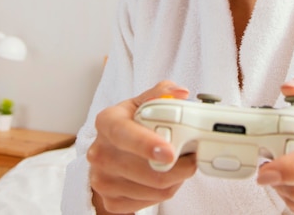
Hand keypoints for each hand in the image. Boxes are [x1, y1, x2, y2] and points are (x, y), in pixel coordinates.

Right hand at [87, 81, 196, 213]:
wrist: (111, 153)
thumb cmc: (131, 124)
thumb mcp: (143, 102)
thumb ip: (163, 92)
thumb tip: (181, 93)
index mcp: (107, 122)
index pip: (124, 134)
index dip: (147, 144)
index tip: (170, 153)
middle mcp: (100, 152)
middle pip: (145, 169)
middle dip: (178, 165)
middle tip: (193, 156)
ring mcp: (102, 180)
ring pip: (154, 188)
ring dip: (176, 178)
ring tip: (179, 164)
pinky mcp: (111, 201)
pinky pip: (150, 201)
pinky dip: (166, 190)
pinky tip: (166, 177)